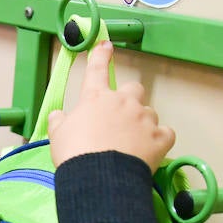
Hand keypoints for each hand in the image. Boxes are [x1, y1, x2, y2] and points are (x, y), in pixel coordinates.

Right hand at [47, 42, 174, 171]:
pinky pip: (165, 133)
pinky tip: (150, 150)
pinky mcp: (159, 137)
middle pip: (134, 88)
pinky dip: (159, 139)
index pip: (97, 69)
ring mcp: (144, 118)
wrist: (99, 177)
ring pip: (149, 112)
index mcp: (96, 98)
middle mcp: (123, 102)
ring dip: (142, 122)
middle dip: (130, 98)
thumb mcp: (57, 136)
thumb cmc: (75, 153)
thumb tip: (57, 116)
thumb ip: (58, 122)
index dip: (101, 55)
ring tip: (132, 143)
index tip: (106, 45)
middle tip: (121, 116)